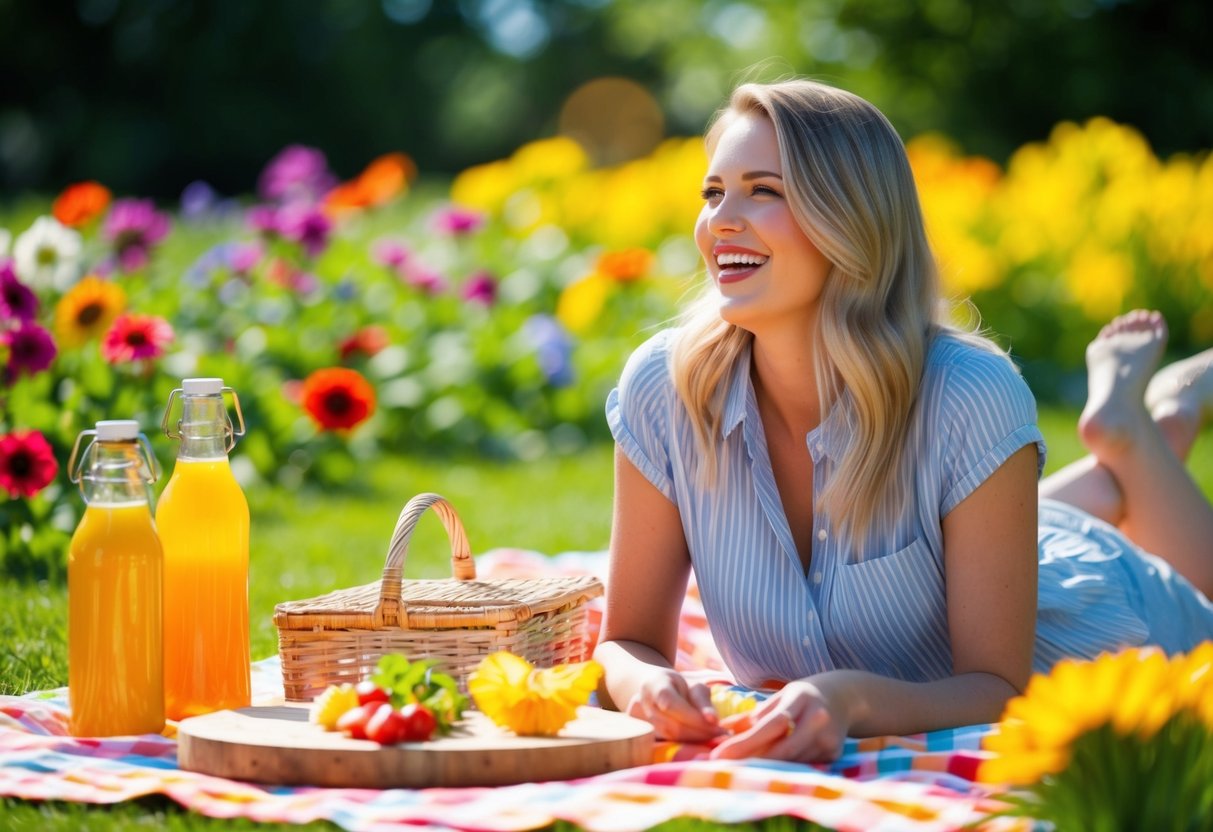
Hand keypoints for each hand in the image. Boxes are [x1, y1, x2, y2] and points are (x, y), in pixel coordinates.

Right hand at [625, 668, 720, 741]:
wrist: (651, 689)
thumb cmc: (676, 686)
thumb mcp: (691, 685)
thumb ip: (702, 701)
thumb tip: (713, 720)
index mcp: (653, 685)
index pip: (671, 704)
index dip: (694, 717)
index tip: (716, 725)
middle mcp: (639, 703)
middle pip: (670, 725)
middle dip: (698, 732)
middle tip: (719, 735)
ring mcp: (637, 721)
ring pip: (667, 737)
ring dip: (693, 741)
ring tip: (710, 738)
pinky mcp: (639, 735)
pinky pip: (664, 744)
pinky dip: (683, 745)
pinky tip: (696, 742)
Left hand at [709, 679, 848, 761]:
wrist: (842, 697)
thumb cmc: (802, 697)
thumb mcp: (779, 697)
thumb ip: (753, 713)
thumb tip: (723, 728)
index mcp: (801, 698)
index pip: (771, 724)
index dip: (745, 742)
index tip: (720, 753)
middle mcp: (817, 718)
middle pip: (783, 748)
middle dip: (752, 760)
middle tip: (723, 768)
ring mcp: (828, 737)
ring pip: (791, 760)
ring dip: (764, 767)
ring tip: (737, 770)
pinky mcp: (834, 753)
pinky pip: (802, 765)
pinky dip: (783, 768)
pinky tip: (765, 770)